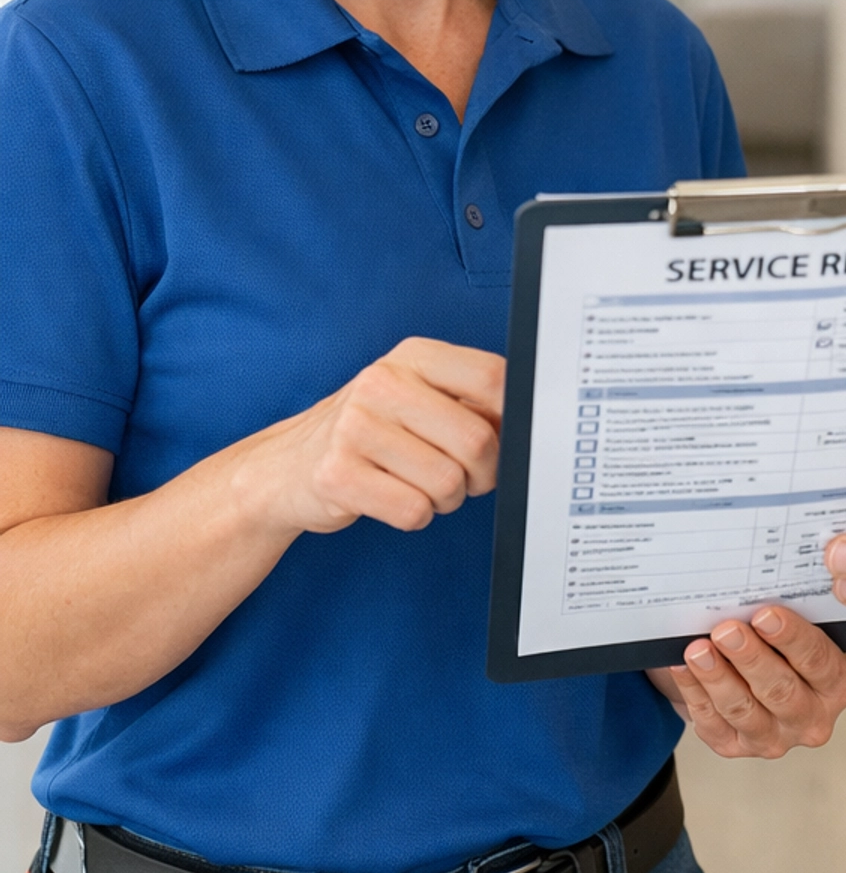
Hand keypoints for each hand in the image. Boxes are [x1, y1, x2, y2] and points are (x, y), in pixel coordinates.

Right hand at [231, 337, 502, 537]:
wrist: (287, 467)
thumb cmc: (372, 432)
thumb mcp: (417, 396)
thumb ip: (470, 402)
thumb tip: (531, 423)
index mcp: (413, 356)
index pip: (492, 378)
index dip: (512, 420)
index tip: (506, 440)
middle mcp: (382, 382)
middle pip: (477, 440)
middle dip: (483, 475)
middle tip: (467, 479)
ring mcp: (355, 427)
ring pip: (447, 482)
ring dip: (446, 500)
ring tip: (421, 486)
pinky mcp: (337, 474)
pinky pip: (412, 511)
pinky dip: (415, 516)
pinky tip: (392, 497)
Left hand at [647, 606, 845, 757]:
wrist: (755, 674)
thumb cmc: (782, 643)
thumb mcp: (800, 627)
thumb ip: (790, 614)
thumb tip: (757, 589)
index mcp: (838, 684)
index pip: (818, 661)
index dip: (792, 637)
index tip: (765, 615)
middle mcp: (812, 717)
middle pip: (781, 690)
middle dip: (750, 658)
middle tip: (727, 630)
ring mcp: (775, 738)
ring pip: (744, 711)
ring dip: (718, 677)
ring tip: (698, 650)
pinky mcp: (736, 747)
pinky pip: (712, 723)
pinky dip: (695, 692)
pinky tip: (683, 667)